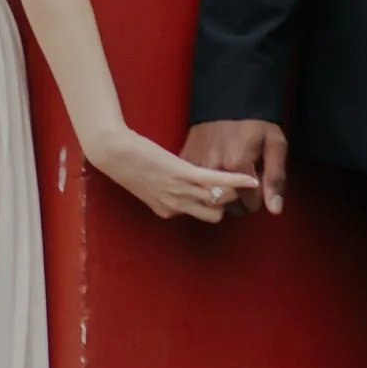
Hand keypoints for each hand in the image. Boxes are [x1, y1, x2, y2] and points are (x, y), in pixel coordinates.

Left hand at [84, 124, 259, 224]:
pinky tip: (252, 180)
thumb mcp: (145, 184)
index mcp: (166, 210)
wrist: (114, 152)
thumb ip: (162, 191)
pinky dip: (238, 181)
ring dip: (235, 191)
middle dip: (224, 204)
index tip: (219, 196)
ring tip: (249, 180)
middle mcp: (176, 206)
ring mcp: (181, 191)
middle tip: (235, 190)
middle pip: (214, 215)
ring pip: (221, 200)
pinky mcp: (186, 174)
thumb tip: (172, 188)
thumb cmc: (125, 163)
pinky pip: (218, 181)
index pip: (197, 215)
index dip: (209, 205)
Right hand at [180, 117, 288, 215]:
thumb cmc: (255, 122)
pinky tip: (215, 175)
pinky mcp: (185, 160)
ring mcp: (196, 165)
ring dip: (222, 195)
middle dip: (241, 200)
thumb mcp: (275, 145)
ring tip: (231, 178)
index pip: (250, 205)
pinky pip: (195, 187)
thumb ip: (275, 179)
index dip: (259, 198)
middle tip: (246, 181)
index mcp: (237, 165)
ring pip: (211, 200)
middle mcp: (214, 169)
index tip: (260, 185)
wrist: (228, 98)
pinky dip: (206, 187)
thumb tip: (275, 209)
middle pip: (229, 206)